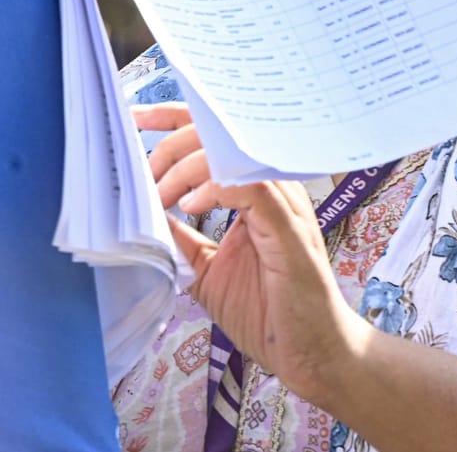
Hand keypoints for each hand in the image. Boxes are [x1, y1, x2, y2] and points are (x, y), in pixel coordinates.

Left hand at [137, 103, 366, 403]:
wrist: (309, 349)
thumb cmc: (269, 310)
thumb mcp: (207, 270)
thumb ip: (182, 240)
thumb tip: (143, 215)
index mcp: (257, 191)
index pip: (216, 136)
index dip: (173, 119)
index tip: (134, 120)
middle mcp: (274, 188)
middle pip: (222, 133)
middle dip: (170, 145)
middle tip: (142, 177)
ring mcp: (284, 205)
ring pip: (235, 153)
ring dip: (186, 167)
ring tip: (161, 195)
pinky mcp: (288, 229)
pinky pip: (253, 187)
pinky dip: (216, 186)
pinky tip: (191, 206)